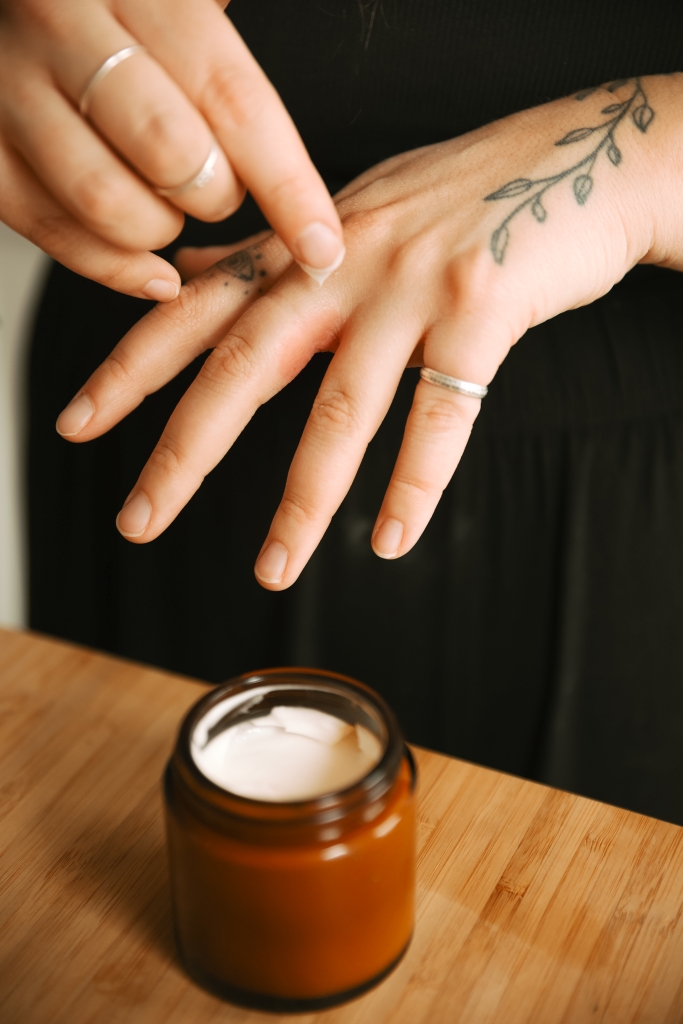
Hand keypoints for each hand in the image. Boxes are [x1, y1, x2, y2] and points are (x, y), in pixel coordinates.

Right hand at [0, 0, 342, 298]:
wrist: (23, 3)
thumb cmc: (122, 12)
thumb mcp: (188, 3)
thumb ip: (229, 55)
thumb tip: (307, 172)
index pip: (235, 103)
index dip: (288, 187)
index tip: (323, 246)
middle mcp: (65, 25)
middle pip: (172, 156)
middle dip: (214, 196)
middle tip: (215, 188)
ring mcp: (10, 87)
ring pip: (109, 205)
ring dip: (159, 230)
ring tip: (167, 204)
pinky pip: (52, 233)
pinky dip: (111, 266)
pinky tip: (149, 268)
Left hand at [56, 74, 682, 585]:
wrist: (580, 158)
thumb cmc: (464, 197)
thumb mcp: (351, 212)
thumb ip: (279, 257)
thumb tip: (202, 275)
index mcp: (307, 247)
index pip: (198, 308)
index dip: (131, 366)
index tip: (77, 421)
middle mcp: (343, 262)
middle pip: (244, 365)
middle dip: (184, 448)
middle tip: (138, 518)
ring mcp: (411, 283)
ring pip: (342, 407)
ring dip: (302, 501)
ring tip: (273, 570)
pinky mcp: (483, 306)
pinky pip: (443, 413)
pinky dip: (417, 485)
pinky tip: (394, 539)